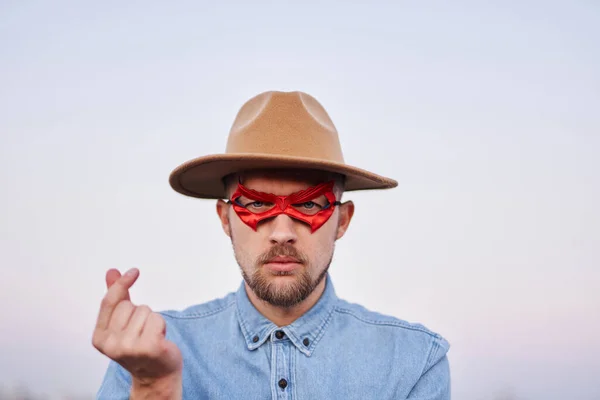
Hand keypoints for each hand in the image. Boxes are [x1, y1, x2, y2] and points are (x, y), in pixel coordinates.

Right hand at [92, 268, 182, 391]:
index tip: (134, 271)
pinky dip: (161, 325)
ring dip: (152, 320)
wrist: (156, 375)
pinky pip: (157, 319)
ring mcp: (129, 348)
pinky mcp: (149, 348)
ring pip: (145, 311)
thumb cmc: (140, 346)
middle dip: (140, 313)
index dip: (121, 283)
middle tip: (142, 331)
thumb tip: (111, 272)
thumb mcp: (123, 322)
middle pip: (129, 306)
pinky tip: (159, 339)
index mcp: (99, 338)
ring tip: (150, 336)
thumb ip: (117, 297)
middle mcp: (111, 345)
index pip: (109, 302)